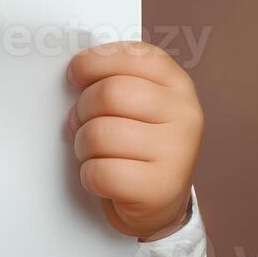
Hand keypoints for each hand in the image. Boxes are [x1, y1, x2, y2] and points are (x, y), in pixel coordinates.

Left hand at [66, 41, 202, 239]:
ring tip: (95, 152)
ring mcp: (177, 151)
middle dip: (82, 110)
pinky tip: (104, 177)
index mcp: (176, 83)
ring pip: (99, 134)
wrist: (158, 200)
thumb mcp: (134, 103)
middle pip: (109, 94)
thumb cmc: (136, 143)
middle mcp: (184, 113)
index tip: (75, 77)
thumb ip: (111, 79)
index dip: (92, 63)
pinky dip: (89, 176)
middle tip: (82, 122)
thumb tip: (72, 74)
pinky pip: (100, 172)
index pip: (130, 56)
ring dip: (83, 145)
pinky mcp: (161, 187)